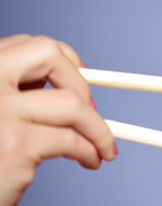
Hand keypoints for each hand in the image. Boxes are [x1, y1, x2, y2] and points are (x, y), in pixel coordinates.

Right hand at [0, 34, 115, 205]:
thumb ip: (16, 92)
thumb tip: (70, 84)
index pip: (27, 45)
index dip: (61, 59)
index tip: (79, 75)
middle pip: (48, 54)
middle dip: (80, 82)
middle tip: (92, 109)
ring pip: (71, 103)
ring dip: (97, 127)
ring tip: (103, 146)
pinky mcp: (15, 143)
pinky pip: (71, 139)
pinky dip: (90, 149)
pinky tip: (90, 160)